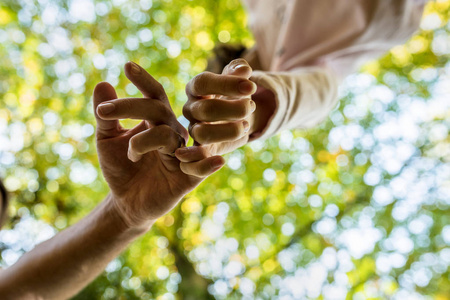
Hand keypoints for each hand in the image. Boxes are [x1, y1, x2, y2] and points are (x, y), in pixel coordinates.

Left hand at [94, 62, 224, 229]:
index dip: (144, 81)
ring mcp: (182, 154)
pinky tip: (209, 162)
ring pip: (168, 135)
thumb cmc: (120, 169)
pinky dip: (206, 163)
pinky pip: (201, 167)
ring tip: (130, 156)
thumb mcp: (106, 141)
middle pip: (158, 109)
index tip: (126, 66)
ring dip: (142, 142)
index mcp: (157, 122)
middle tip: (103, 112)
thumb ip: (105, 116)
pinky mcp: (189, 178)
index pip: (155, 96)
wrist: (126, 204)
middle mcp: (173, 133)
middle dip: (130, 106)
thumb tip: (102, 83)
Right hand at [183, 59, 257, 155]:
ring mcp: (193, 131)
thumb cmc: (234, 94)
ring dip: (228, 131)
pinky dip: (202, 164)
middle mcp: (191, 109)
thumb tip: (243, 69)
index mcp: (196, 88)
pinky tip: (221, 161)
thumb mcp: (237, 80)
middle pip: (205, 109)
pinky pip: (190, 163)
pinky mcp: (200, 151)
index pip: (203, 82)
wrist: (235, 117)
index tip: (251, 86)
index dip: (227, 84)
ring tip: (245, 126)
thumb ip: (238, 70)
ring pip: (202, 134)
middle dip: (233, 109)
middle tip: (250, 106)